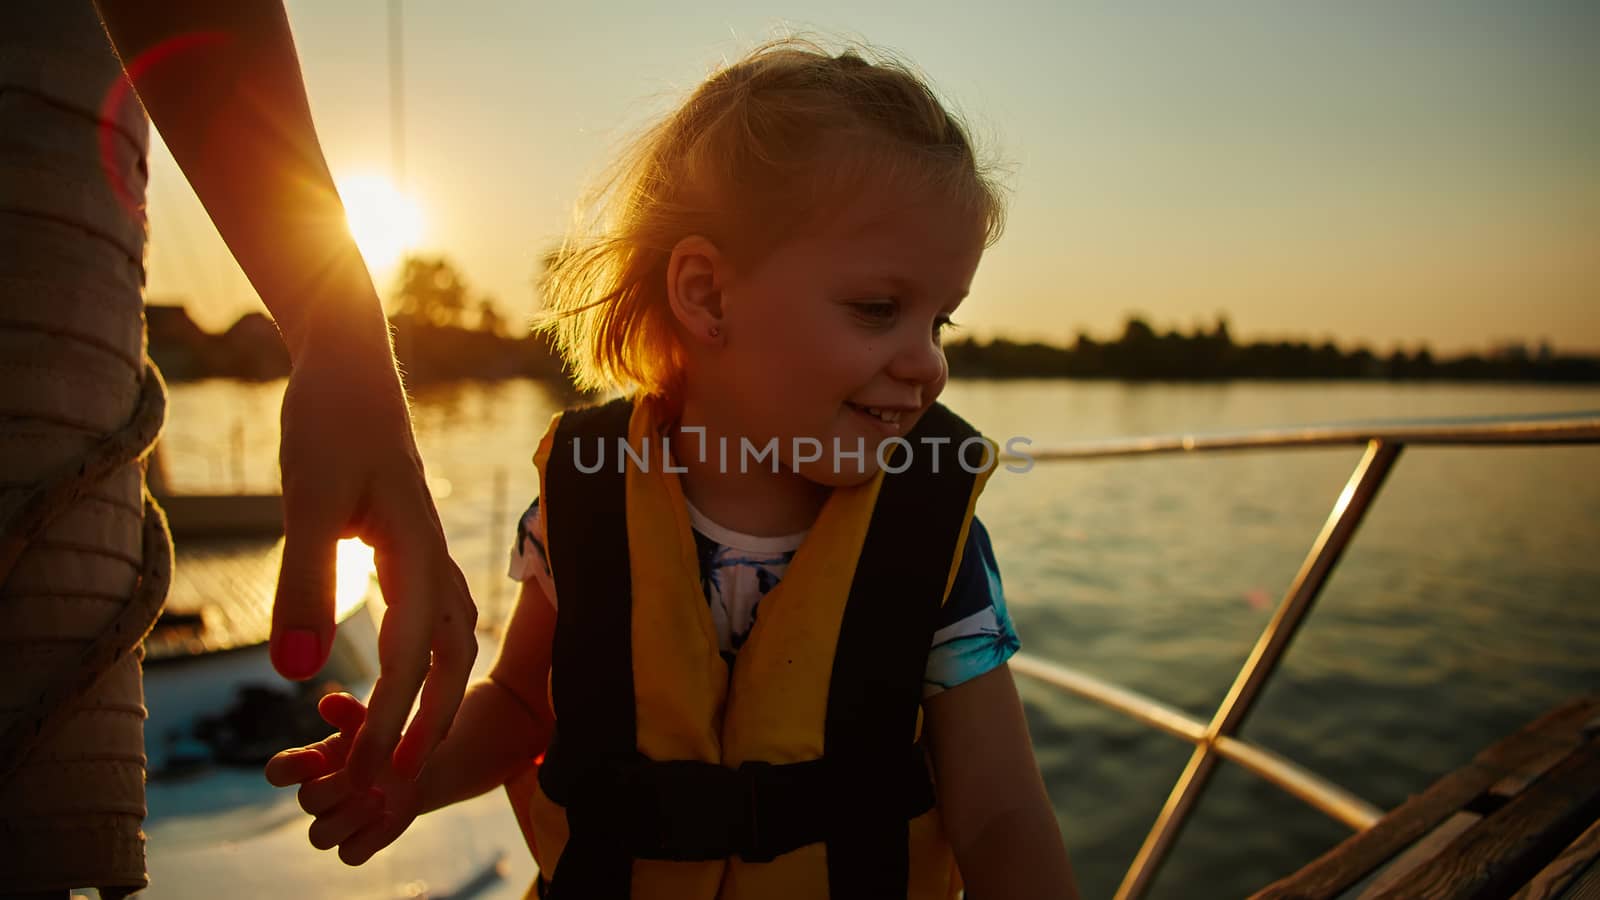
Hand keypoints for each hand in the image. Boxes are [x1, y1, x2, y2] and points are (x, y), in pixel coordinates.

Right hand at [266, 692, 420, 864]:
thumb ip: (348, 713)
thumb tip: (329, 701)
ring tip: (379, 798)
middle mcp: (317, 796)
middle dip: (336, 789)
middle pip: (308, 802)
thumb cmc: (380, 740)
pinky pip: (350, 855)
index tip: (316, 757)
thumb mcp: (369, 722)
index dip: (289, 768)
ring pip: (321, 837)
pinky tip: (389, 817)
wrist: (413, 768)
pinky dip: (368, 841)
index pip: (278, 771)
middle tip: (367, 779)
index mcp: (311, 765)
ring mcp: (336, 822)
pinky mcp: (358, 842)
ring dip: (348, 820)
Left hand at [270, 325, 476, 786]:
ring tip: (401, 746)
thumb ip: (304, 582)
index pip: (412, 656)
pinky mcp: (409, 543)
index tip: (372, 775)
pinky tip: (396, 677)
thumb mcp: (305, 498)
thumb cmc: (327, 419)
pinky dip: (421, 662)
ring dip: (429, 697)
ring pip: (448, 641)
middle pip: (449, 659)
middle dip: (426, 726)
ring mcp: (427, 549)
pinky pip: (430, 618)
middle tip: (394, 786)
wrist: (349, 361)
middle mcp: (434, 557)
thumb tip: (298, 673)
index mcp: (418, 552)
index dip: (393, 722)